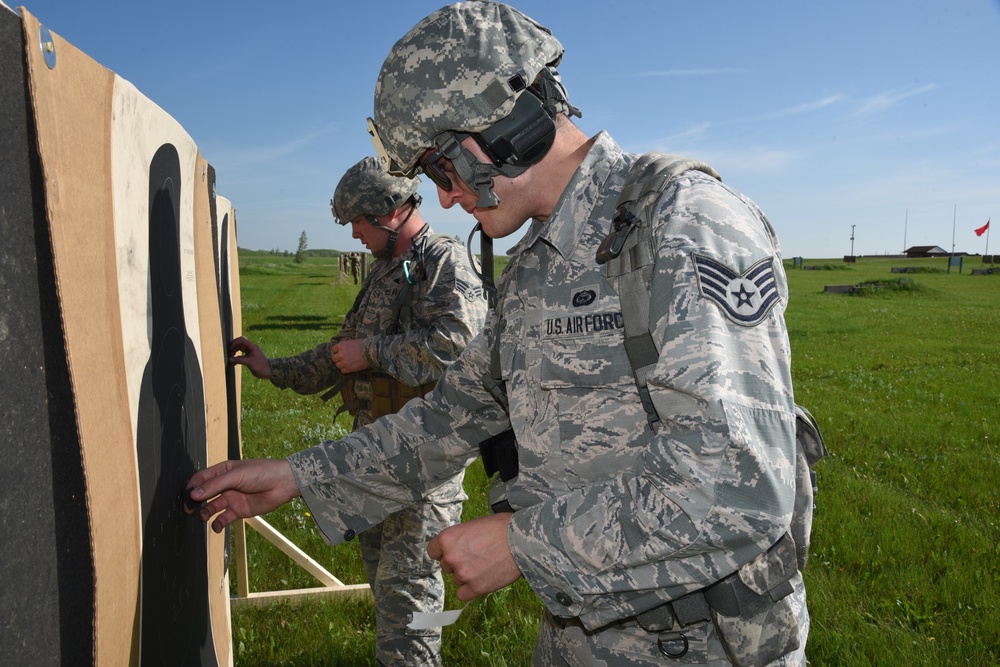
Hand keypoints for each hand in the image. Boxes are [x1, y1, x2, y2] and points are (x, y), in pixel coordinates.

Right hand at [185, 459, 300, 532]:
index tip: (186, 496)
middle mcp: (225, 485)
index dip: (192, 486)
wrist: (283, 483)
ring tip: (203, 516)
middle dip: (195, 501)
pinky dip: (218, 524)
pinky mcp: (239, 510)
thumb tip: (194, 494)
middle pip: (204, 494)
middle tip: (188, 509)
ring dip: (205, 512)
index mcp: (223, 471)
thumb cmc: (262, 472)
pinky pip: (224, 518)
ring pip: (212, 507)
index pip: (201, 478)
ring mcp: (232, 498)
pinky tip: (217, 526)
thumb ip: (215, 485)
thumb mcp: (236, 475)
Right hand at [229, 336, 271, 378]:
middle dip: (234, 348)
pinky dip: (236, 358)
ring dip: (234, 353)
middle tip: (230, 354)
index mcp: (252, 346)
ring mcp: (249, 352)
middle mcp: (250, 348)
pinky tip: (234, 363)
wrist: (268, 371)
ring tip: (231, 359)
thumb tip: (230, 359)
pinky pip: (240, 356)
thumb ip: (239, 360)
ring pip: (239, 349)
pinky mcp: (248, 357)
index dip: (235, 342)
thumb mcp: (250, 362)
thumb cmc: (261, 366)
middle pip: (240, 344)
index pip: (242, 340)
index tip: (230, 348)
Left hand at [331, 339, 368, 372]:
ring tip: (347, 363)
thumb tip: (343, 349)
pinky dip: (345, 369)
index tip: (340, 352)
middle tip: (343, 359)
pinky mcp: (349, 369)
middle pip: (334, 358)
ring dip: (341, 364)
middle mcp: (341, 354)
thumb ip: (345, 346)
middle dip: (338, 358)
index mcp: (341, 346)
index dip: (337, 351)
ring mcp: (344, 362)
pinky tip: (350, 367)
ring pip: (338, 365)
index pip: (333, 349)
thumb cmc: (363, 345)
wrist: (370, 352)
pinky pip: (343, 371)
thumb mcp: (352, 342)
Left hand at [427, 513, 521, 600]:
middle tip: (476, 556)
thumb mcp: (473, 525)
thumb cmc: (501, 528)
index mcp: (447, 538)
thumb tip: (456, 547)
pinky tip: (482, 579)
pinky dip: (471, 589)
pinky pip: (463, 595)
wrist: (521, 540)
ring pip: (457, 579)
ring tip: (486, 564)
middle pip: (446, 566)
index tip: (453, 552)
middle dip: (458, 563)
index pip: (433, 551)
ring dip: (467, 575)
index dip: (444, 551)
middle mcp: (451, 557)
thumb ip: (460, 539)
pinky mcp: (475, 588)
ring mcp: (463, 574)